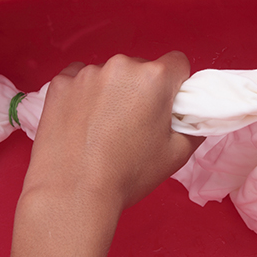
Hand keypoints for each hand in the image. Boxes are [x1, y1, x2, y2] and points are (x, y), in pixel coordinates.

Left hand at [24, 52, 202, 210]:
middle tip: (133, 125)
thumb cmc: (127, 175)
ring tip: (103, 129)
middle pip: (141, 69)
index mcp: (155, 78)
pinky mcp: (60, 83)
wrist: (72, 193)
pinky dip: (83, 96)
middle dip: (141, 90)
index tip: (166, 107)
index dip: (176, 86)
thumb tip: (195, 116)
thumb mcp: (176, 155)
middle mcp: (121, 66)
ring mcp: (87, 73)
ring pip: (109, 75)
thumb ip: (194, 127)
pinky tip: (81, 124)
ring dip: (111, 92)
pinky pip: (79, 80)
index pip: (177, 63)